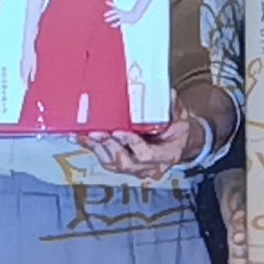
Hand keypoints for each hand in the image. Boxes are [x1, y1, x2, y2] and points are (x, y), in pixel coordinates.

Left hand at [83, 111, 208, 182]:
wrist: (180, 142)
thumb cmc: (179, 129)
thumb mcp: (181, 116)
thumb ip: (174, 107)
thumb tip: (168, 94)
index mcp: (167, 155)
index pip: (146, 155)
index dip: (132, 144)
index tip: (119, 131)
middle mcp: (150, 167)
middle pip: (124, 163)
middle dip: (108, 147)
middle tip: (96, 132)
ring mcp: (136, 169)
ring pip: (112, 164)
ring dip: (97, 148)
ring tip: (84, 133)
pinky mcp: (124, 165)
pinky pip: (106, 160)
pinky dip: (93, 148)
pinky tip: (82, 137)